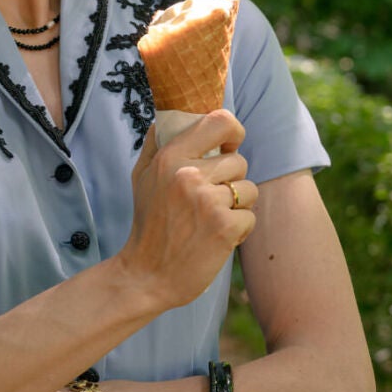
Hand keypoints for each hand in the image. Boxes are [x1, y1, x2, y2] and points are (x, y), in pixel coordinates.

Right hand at [119, 110, 257, 309]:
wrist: (147, 274)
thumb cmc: (148, 223)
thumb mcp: (142, 177)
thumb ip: (156, 144)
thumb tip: (170, 117)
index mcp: (170, 157)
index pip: (219, 122)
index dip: (232, 132)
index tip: (228, 146)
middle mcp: (189, 175)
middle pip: (238, 161)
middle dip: (229, 181)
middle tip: (206, 200)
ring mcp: (208, 201)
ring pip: (248, 189)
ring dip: (236, 206)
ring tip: (210, 220)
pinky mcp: (225, 227)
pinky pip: (250, 216)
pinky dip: (238, 229)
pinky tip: (216, 238)